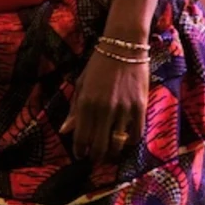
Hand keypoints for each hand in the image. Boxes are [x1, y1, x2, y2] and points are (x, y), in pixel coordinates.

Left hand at [60, 48, 147, 164]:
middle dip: (96, 157)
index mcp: (86, 103)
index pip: (81, 138)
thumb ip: (74, 110)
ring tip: (111, 151)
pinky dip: (131, 142)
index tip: (81, 155)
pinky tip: (126, 140)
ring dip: (113, 153)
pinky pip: (136, 134)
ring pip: (117, 144)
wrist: (124, 46)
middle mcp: (103, 109)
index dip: (80, 151)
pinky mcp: (140, 107)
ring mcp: (123, 109)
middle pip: (99, 147)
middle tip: (96, 157)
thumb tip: (64, 131)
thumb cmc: (99, 65)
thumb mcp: (81, 85)